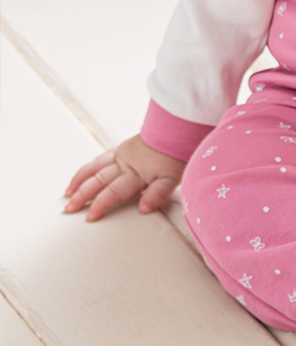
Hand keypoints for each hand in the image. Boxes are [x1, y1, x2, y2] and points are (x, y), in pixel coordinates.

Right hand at [64, 134, 185, 221]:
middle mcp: (124, 163)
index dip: (100, 204)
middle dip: (82, 195)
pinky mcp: (123, 147)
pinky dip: (90, 167)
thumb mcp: (173, 177)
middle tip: (69, 208)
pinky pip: (101, 157)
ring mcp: (122, 154)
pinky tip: (84, 173)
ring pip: (95, 168)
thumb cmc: (176, 154)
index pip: (114, 192)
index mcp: (135, 173)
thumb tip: (143, 209)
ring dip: (81, 180)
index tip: (89, 217)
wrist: (177, 129)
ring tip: (69, 192)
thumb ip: (157, 194)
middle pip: (99, 181)